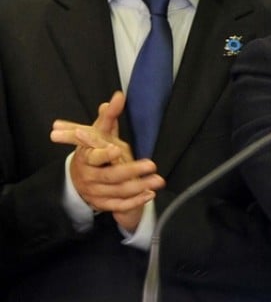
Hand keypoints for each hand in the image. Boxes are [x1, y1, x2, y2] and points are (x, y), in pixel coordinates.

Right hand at [51, 91, 164, 231]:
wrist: (82, 178)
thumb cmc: (95, 151)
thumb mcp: (99, 134)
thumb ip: (109, 117)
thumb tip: (118, 96)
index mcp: (85, 158)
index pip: (93, 157)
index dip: (104, 154)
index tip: (116, 149)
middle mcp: (89, 177)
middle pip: (110, 175)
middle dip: (131, 171)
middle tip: (152, 165)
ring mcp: (96, 192)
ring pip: (119, 191)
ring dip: (139, 186)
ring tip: (158, 180)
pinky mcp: (104, 204)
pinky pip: (120, 205)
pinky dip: (135, 201)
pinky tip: (150, 194)